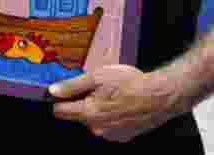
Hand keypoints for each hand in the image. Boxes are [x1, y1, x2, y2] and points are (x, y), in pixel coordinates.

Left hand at [49, 64, 186, 141]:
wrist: (160, 96)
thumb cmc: (131, 84)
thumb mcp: (97, 77)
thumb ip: (72, 86)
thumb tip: (53, 91)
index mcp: (88, 113)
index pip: (60, 111)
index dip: (58, 99)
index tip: (61, 92)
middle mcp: (98, 128)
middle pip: (77, 115)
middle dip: (81, 102)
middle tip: (95, 88)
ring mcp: (111, 134)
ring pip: (94, 120)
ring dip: (97, 109)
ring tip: (112, 95)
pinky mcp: (123, 136)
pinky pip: (109, 125)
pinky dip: (111, 116)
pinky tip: (120, 104)